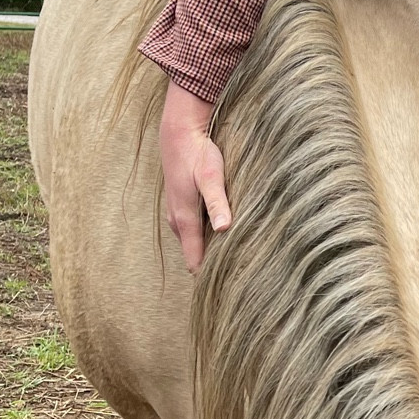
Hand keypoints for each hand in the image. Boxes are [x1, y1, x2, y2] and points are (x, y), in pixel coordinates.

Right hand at [159, 80, 230, 272]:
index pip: (194, 262)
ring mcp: (177, 215)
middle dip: (214, 264)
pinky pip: (194, 230)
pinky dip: (208, 234)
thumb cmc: (197, 154)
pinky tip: (226, 230)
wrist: (177, 133)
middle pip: (196, 255)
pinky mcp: (181, 206)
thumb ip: (218, 202)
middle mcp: (177, 223)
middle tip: (241, 272)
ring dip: (212, 249)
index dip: (210, 276)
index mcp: (185, 221)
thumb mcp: (212, 176)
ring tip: (238, 254)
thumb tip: (224, 229)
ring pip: (195, 242)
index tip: (230, 286)